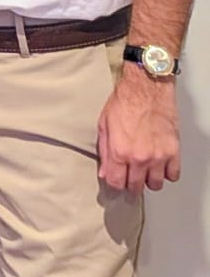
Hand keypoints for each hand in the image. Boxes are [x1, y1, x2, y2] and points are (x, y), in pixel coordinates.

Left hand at [97, 66, 181, 191]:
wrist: (146, 89)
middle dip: (131, 184)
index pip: (117, 182)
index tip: (116, 181)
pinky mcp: (173, 152)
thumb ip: (104, 152)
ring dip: (149, 180)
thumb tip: (104, 172)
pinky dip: (167, 173)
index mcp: (119, 151)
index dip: (115, 184)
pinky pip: (173, 175)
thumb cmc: (125, 102)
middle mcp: (139, 158)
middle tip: (129, 177)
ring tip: (144, 171)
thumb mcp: (104, 125)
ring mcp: (158, 156)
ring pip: (155, 184)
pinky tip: (160, 166)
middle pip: (136, 186)